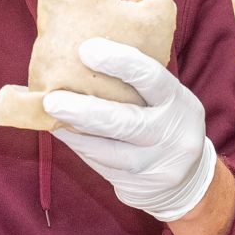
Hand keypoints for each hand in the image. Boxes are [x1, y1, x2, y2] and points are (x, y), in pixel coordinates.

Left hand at [43, 38, 218, 223]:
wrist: (186, 182)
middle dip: (84, 110)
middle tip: (52, 100)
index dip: (120, 62)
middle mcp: (169, 134)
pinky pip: (98, 164)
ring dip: (72, 131)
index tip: (86, 49)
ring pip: (105, 150)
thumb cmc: (166, 123)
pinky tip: (60, 131)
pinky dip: (77, 145)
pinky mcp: (135, 185)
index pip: (151, 78)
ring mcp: (153, 164)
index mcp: (178, 102)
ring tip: (47, 114)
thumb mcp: (166, 100)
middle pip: (123, 122)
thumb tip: (84, 53)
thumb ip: (137, 83)